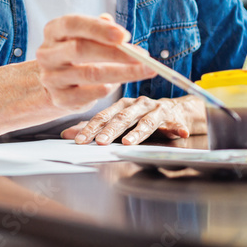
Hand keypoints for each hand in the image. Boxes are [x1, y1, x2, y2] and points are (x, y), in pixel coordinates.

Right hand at [33, 14, 154, 117]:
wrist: (54, 82)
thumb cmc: (75, 54)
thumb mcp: (83, 36)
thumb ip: (100, 30)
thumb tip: (119, 31)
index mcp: (53, 31)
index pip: (72, 24)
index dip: (98, 28)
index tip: (124, 35)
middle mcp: (47, 54)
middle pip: (80, 49)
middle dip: (115, 53)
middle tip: (143, 56)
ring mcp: (51, 77)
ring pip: (89, 74)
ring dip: (122, 72)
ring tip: (145, 70)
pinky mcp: (60, 98)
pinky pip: (89, 94)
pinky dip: (108, 89)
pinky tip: (119, 84)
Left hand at [60, 94, 206, 144]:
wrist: (174, 110)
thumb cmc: (140, 116)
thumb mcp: (118, 119)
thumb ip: (95, 128)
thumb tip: (66, 135)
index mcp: (121, 105)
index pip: (103, 116)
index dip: (91, 128)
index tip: (80, 141)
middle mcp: (136, 104)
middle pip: (122, 118)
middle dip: (110, 130)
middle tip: (100, 142)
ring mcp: (155, 109)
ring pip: (145, 121)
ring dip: (138, 132)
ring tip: (128, 142)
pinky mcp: (173, 116)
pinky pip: (175, 123)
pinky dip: (177, 128)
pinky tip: (180, 133)